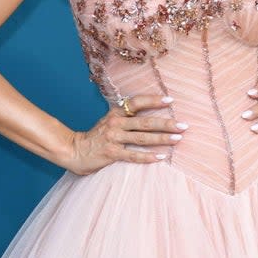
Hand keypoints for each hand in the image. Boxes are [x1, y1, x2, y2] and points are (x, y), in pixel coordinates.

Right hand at [62, 94, 188, 175]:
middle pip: (145, 122)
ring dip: (162, 138)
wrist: (73, 150)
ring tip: (178, 139)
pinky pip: (133, 155)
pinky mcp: (111, 153)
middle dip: (166, 123)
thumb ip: (126, 117)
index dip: (153, 100)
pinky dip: (148, 156)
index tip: (170, 101)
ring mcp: (113, 138)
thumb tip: (149, 113)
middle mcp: (115, 123)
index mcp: (116, 113)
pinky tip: (161, 157)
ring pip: (142, 138)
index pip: (136, 102)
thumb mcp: (109, 121)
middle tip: (184, 125)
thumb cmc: (95, 137)